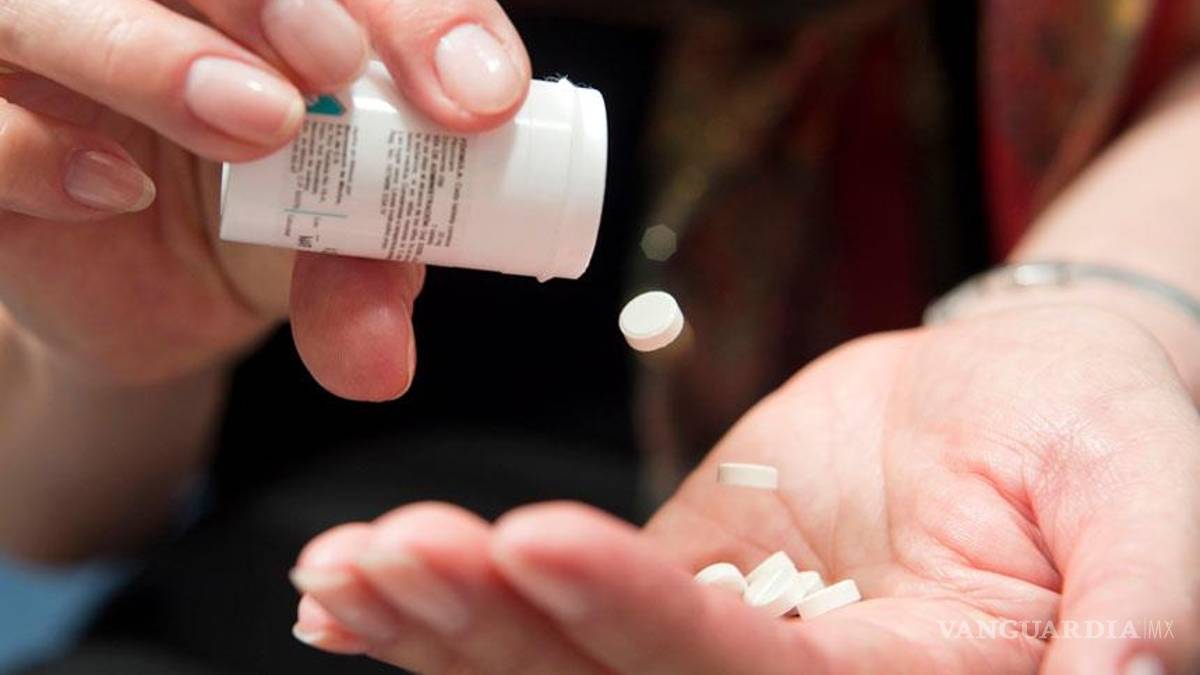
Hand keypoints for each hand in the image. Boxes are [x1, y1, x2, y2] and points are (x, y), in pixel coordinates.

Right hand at [0, 0, 529, 398]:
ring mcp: (48, 46)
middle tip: (334, 65)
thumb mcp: (343, 242)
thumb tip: (379, 362)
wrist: (166, 284)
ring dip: (148, 51)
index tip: (476, 96)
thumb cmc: (273, 221)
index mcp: (277, 5)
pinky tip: (116, 190)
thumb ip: (366, 275)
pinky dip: (34, 148)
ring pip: (42, 0)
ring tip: (255, 125)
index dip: (418, 11)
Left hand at [288, 305, 1199, 673]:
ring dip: (452, 618)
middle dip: (503, 626)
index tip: (539, 538)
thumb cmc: (1098, 435)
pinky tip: (356, 589)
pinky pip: (549, 611)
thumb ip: (1136, 612)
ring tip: (356, 564)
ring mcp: (719, 649)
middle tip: (399, 550)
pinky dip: (454, 603)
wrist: (1023, 390)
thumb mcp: (1143, 508)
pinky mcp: (669, 594)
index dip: (639, 622)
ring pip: (563, 664)